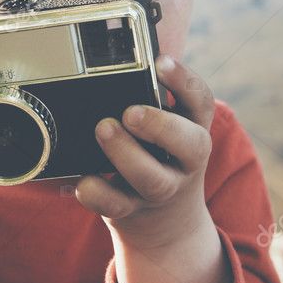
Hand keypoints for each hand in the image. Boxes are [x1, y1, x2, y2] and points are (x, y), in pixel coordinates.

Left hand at [75, 53, 216, 251]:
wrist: (166, 225)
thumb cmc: (158, 158)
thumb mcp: (165, 129)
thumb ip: (148, 99)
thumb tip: (112, 57)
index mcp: (192, 129)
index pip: (200, 101)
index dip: (185, 80)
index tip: (161, 62)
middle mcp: (184, 161)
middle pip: (190, 145)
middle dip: (161, 126)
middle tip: (131, 112)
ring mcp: (161, 189)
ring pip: (153, 179)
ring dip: (126, 154)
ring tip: (103, 129)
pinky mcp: (132, 211)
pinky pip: (115, 205)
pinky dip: (96, 192)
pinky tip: (82, 179)